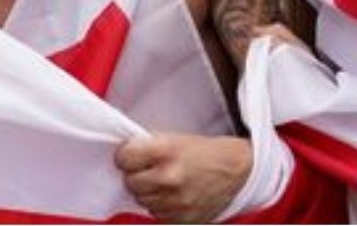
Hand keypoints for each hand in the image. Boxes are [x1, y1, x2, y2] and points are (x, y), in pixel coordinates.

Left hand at [115, 132, 252, 221]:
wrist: (235, 171)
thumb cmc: (202, 151)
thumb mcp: (173, 138)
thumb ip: (146, 148)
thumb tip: (120, 158)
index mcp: (166, 150)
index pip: (123, 158)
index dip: (125, 156)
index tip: (130, 155)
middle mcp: (169, 177)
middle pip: (130, 182)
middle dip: (136, 175)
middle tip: (148, 169)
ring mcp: (176, 202)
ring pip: (141, 201)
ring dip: (148, 192)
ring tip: (163, 182)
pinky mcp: (183, 220)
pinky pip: (156, 215)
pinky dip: (160, 207)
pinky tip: (172, 196)